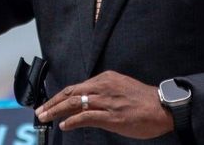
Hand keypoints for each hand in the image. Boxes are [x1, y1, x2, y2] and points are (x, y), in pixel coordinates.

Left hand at [34, 71, 173, 138]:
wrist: (163, 107)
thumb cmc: (144, 101)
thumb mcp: (121, 88)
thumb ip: (104, 93)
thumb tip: (88, 104)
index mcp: (105, 78)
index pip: (76, 87)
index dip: (60, 96)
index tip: (49, 103)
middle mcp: (103, 86)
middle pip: (70, 93)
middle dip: (52, 102)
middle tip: (39, 111)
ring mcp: (106, 101)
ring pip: (74, 103)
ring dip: (56, 111)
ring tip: (45, 117)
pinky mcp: (111, 116)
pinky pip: (86, 117)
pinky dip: (72, 121)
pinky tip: (64, 125)